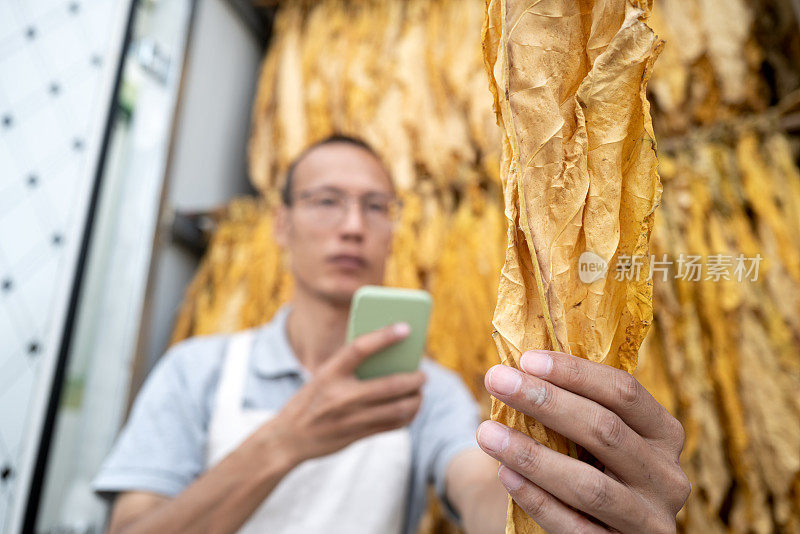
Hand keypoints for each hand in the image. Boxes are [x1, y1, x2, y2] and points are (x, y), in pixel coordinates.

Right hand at [269, 322, 424, 464]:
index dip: (384, 336)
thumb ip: (350, 367)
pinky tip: (411, 409)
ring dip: (416, 399)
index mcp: (329, 373)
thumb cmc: (311, 399)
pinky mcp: (357, 436)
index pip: (360, 348)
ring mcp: (350, 418)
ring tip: (419, 392)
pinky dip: (407, 416)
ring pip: (397, 408)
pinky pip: (392, 426)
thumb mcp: (323, 376)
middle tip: (422, 374)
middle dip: (414, 378)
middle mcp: (341, 395)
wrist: (289, 438)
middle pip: (390, 384)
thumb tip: (390, 357)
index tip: (406, 328)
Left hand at [476, 350, 690, 533]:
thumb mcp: (592, 434)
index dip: (575, 373)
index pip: (624, 393)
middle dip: (545, 401)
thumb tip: (517, 364)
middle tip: (496, 380)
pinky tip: (505, 474)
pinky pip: (574, 527)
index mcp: (663, 434)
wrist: (592, 526)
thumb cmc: (586, 463)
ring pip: (589, 485)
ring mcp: (649, 520)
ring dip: (532, 455)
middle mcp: (667, 477)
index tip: (526, 360)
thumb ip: (571, 403)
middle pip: (605, 430)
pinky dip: (537, 498)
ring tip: (486, 433)